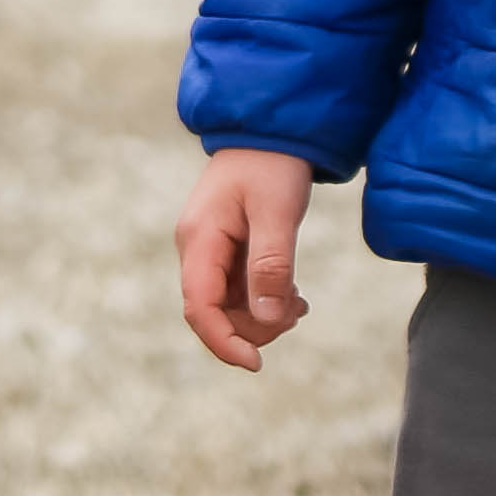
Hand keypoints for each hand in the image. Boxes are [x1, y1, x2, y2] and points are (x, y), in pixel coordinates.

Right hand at [175, 149, 317, 369]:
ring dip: (264, 314)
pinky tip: (292, 294)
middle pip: (216, 313)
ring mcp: (210, 251)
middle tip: (296, 310)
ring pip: (230, 306)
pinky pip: (240, 291)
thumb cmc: (273, 165)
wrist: (271, 131)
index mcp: (200, 240)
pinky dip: (266, 299)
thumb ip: (271, 265)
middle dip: (255, 325)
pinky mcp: (226, 251)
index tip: (257, 364)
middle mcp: (197, 249)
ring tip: (298, 301)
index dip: (223, 342)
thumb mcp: (278, 213)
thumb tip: (266, 319)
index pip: (199, 308)